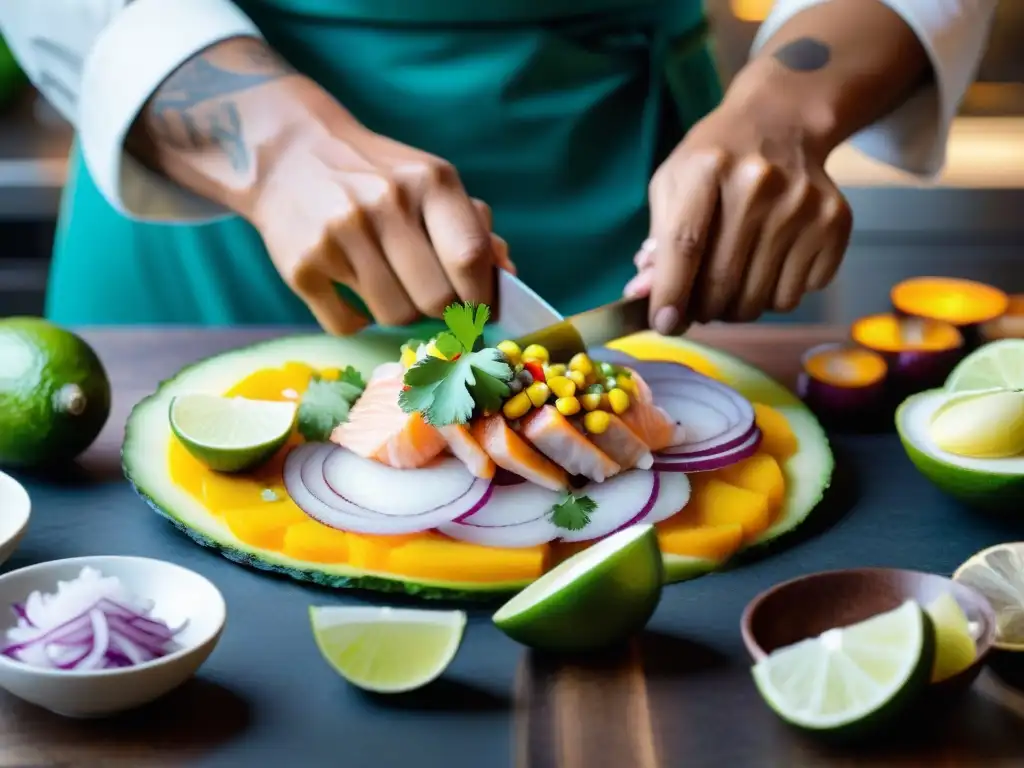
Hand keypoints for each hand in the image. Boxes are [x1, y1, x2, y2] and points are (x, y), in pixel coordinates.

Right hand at [251, 115, 513, 334]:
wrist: (292, 151)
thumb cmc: (379, 176)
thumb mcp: (431, 184)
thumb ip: (474, 229)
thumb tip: (508, 277)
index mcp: (429, 181)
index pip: (470, 259)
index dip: (481, 297)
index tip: (478, 308)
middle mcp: (384, 204)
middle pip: (436, 300)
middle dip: (440, 309)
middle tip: (427, 296)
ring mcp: (339, 235)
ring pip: (394, 317)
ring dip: (398, 313)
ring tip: (388, 286)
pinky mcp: (302, 265)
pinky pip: (347, 324)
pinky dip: (356, 320)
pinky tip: (352, 291)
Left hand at [625, 79, 851, 333]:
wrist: (783, 122)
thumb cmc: (715, 160)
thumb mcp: (674, 183)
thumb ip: (657, 240)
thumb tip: (643, 296)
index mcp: (708, 167)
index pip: (685, 244)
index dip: (671, 292)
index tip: (664, 324)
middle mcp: (760, 184)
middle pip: (723, 282)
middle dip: (703, 309)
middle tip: (698, 304)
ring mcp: (802, 205)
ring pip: (760, 300)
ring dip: (737, 307)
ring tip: (732, 282)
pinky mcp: (834, 223)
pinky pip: (795, 295)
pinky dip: (774, 296)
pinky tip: (768, 265)